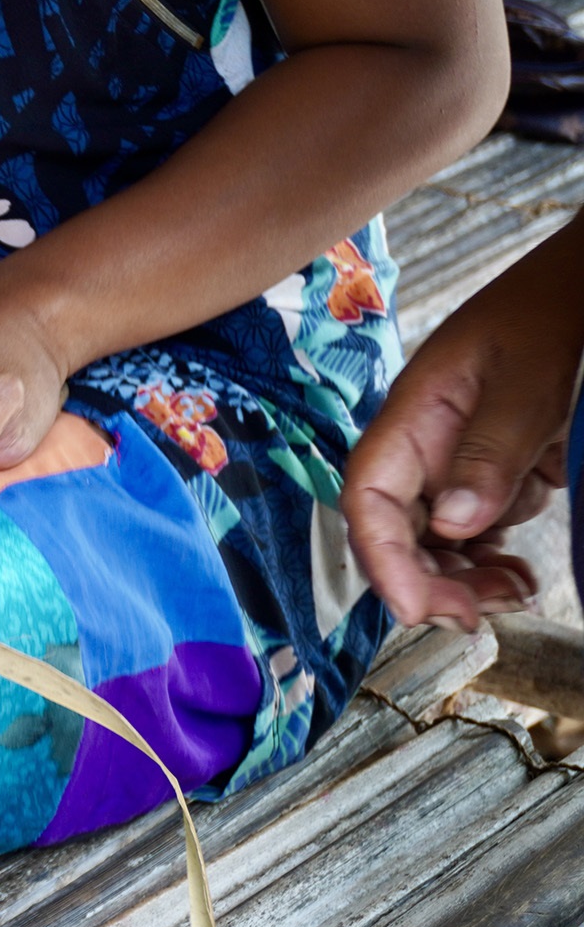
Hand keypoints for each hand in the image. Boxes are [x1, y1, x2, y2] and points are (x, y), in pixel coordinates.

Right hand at [342, 226, 583, 630]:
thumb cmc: (557, 308)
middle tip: (474, 617)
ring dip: (462, 579)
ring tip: (511, 594)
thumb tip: (455, 524)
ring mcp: (458, 458)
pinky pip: (476, 530)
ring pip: (437, 539)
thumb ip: (492, 448)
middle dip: (426, 580)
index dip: (382, 557)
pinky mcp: (493, 469)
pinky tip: (518, 575)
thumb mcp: (531, 378)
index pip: (369, 497)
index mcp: (416, 414)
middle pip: (398, 529)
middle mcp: (426, 442)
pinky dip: (490, 562)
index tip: (416, 606)